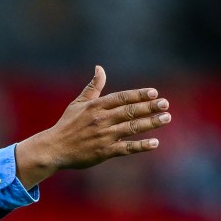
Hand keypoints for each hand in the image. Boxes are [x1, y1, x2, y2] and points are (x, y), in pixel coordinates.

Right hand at [14, 65, 169, 188]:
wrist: (54, 149)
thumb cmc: (67, 125)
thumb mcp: (78, 103)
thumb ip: (93, 87)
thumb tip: (100, 68)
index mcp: (96, 106)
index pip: (122, 98)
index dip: (138, 95)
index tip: (154, 92)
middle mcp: (101, 119)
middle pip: (130, 111)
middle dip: (149, 107)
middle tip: (165, 104)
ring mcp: (104, 136)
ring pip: (131, 128)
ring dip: (150, 123)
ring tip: (166, 118)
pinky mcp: (104, 151)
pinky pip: (126, 148)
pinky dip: (141, 146)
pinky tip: (155, 143)